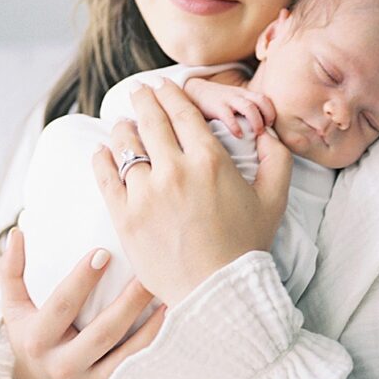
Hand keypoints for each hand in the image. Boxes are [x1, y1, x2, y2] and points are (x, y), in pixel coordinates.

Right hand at [0, 228, 165, 378]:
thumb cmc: (32, 335)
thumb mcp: (14, 308)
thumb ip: (11, 270)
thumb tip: (18, 232)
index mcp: (37, 340)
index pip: (62, 305)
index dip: (82, 279)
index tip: (103, 252)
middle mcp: (62, 366)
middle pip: (101, 331)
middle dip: (127, 301)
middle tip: (147, 271)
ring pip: (125, 352)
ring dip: (149, 322)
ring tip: (164, 291)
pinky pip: (136, 366)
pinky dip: (155, 342)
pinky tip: (169, 317)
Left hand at [92, 79, 292, 307]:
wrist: (217, 292)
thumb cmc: (246, 246)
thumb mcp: (274, 199)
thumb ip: (276, 158)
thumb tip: (266, 131)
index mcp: (210, 160)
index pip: (182, 112)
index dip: (170, 94)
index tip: (163, 86)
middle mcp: (175, 170)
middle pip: (150, 120)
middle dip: (143, 99)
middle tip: (139, 91)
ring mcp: (146, 193)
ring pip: (125, 144)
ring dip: (123, 128)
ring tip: (123, 124)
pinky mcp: (125, 216)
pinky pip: (105, 175)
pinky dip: (102, 158)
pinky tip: (102, 151)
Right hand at [184, 77, 275, 137]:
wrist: (195, 91)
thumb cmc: (218, 102)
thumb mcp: (235, 102)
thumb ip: (247, 111)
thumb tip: (262, 130)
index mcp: (245, 94)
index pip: (265, 99)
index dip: (271, 112)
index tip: (270, 125)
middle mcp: (239, 95)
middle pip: (261, 101)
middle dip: (267, 115)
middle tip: (266, 130)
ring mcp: (228, 99)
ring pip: (248, 107)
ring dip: (256, 121)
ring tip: (257, 133)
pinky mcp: (217, 106)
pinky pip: (229, 116)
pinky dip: (235, 126)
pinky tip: (238, 135)